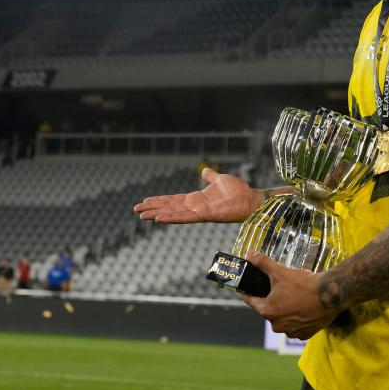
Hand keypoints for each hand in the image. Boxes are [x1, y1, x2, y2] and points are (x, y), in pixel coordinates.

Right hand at [133, 168, 263, 223]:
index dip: (160, 200)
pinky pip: (185, 217)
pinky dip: (172, 218)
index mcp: (197, 199)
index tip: (145, 201)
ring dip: (157, 214)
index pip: (174, 200)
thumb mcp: (221, 180)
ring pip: (173, 213)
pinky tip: (159, 218)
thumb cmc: (239, 191)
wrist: (251, 199)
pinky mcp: (205, 215)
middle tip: (136, 210)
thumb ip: (211, 177)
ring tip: (142, 216)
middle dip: (153, 208)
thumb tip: (204, 171)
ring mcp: (199, 212)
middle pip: (169, 207)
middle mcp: (195, 206)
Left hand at [240, 251, 338, 339]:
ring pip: (283, 319)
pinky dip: (298, 318)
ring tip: (296, 297)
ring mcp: (291, 331)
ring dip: (286, 311)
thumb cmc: (304, 284)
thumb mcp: (281, 271)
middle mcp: (277, 325)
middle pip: (269, 310)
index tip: (250, 287)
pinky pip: (296, 326)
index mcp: (268, 311)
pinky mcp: (305, 334)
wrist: (331, 294)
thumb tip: (249, 253)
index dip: (250, 292)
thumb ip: (263, 263)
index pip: (252, 301)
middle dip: (273, 300)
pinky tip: (305, 308)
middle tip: (282, 288)